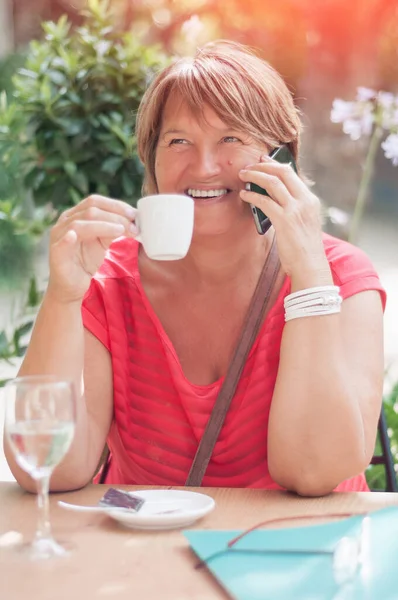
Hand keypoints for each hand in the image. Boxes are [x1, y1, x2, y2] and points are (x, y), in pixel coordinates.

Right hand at [48, 195, 137, 303]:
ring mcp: (59, 236)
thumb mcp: (103, 242)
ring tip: (120, 231)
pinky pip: (62, 242)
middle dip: (114, 215)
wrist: (72, 285)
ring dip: (103, 226)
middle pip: (90, 210)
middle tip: (133, 224)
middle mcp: (65, 221)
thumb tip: (132, 222)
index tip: (134, 214)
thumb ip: (113, 230)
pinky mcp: (56, 253)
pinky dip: (69, 237)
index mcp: (76, 215)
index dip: (116, 205)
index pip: (95, 201)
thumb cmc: (86, 261)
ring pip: (79, 224)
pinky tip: (74, 236)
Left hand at [239, 155, 332, 287]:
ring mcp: (295, 209)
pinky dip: (252, 195)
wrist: (310, 266)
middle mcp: (305, 201)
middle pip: (282, 172)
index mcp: (310, 200)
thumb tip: (272, 199)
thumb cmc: (304, 249)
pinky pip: (264, 201)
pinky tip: (244, 195)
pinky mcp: (285, 220)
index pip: (292, 174)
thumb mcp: (304, 223)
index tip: (263, 160)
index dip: (275, 164)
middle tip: (249, 166)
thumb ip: (293, 209)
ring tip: (243, 176)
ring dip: (255, 176)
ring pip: (272, 182)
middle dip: (263, 166)